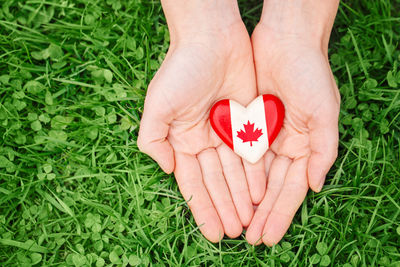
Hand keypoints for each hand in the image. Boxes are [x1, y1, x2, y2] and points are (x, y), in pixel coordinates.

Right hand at [138, 1, 265, 241]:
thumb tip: (167, 170)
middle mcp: (203, 141)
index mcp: (182, 140)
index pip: (193, 183)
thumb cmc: (181, 69)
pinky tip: (260, 195)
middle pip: (216, 183)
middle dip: (225, 208)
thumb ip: (153, 140)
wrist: (212, 38)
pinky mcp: (246, 123)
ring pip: (235, 173)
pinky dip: (255, 175)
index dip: (202, 208)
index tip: (213, 233)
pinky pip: (251, 155)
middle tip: (234, 234)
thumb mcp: (157, 105)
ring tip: (248, 222)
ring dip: (241, 198)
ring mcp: (226, 133)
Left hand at [245, 0, 339, 245]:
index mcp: (306, 147)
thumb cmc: (310, 73)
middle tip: (249, 240)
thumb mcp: (325, 111)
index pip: (292, 189)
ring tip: (235, 224)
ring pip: (253, 176)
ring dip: (244, 200)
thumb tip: (316, 185)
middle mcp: (285, 146)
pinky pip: (238, 154)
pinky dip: (234, 175)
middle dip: (260, 214)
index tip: (269, 237)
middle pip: (270, 188)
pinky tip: (227, 193)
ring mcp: (265, 136)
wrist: (285, 41)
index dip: (280, 214)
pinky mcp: (246, 124)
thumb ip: (323, 150)